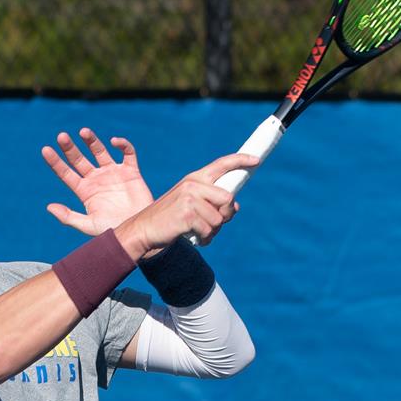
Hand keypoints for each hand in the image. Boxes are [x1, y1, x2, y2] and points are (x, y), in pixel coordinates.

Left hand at [41, 128, 154, 235]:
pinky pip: (127, 153)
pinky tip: (115, 142)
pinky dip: (123, 145)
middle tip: (61, 136)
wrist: (140, 231)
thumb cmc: (114, 230)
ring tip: (83, 131)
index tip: (45, 150)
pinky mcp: (131, 172)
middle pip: (79, 159)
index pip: (66, 173)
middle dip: (70, 148)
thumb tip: (49, 206)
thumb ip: (69, 217)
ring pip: (100, 151)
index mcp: (85, 191)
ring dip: (91, 141)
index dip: (56, 162)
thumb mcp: (88, 225)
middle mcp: (97, 179)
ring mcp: (113, 174)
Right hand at [117, 152, 259, 255]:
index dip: (240, 161)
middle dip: (224, 215)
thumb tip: (235, 207)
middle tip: (212, 224)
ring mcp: (189, 197)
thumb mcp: (192, 206)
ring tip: (199, 232)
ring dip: (213, 231)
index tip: (256, 161)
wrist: (144, 230)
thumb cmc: (170, 220)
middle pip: (228, 198)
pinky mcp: (187, 213)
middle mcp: (193, 184)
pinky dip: (205, 239)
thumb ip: (213, 203)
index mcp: (194, 178)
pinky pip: (209, 230)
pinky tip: (195, 238)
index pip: (222, 164)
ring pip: (219, 218)